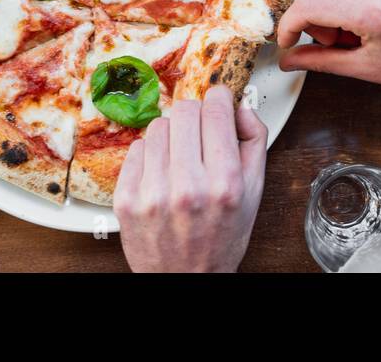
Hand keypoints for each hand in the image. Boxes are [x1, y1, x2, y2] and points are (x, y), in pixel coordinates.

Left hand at [114, 86, 266, 272]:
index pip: (215, 110)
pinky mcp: (126, 199)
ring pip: (159, 126)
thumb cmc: (221, 237)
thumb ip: (254, 142)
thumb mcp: (254, 193)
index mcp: (224, 183)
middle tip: (200, 133)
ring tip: (180, 159)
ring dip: (173, 136)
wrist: (185, 280)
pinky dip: (151, 155)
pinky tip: (162, 174)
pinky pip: (137, 148)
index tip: (219, 103)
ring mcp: (153, 193)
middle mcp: (188, 187)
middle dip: (196, 116)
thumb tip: (241, 106)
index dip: (219, 99)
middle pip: (185, 110)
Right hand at [277, 0, 380, 110]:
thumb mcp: (368, 69)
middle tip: (333, 41)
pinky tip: (378, 17)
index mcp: (371, 8)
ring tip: (362, 32)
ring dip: (336, 6)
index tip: (289, 41)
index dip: (289, 25)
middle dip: (312, 15)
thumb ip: (320, 62)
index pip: (306, 4)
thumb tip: (289, 60)